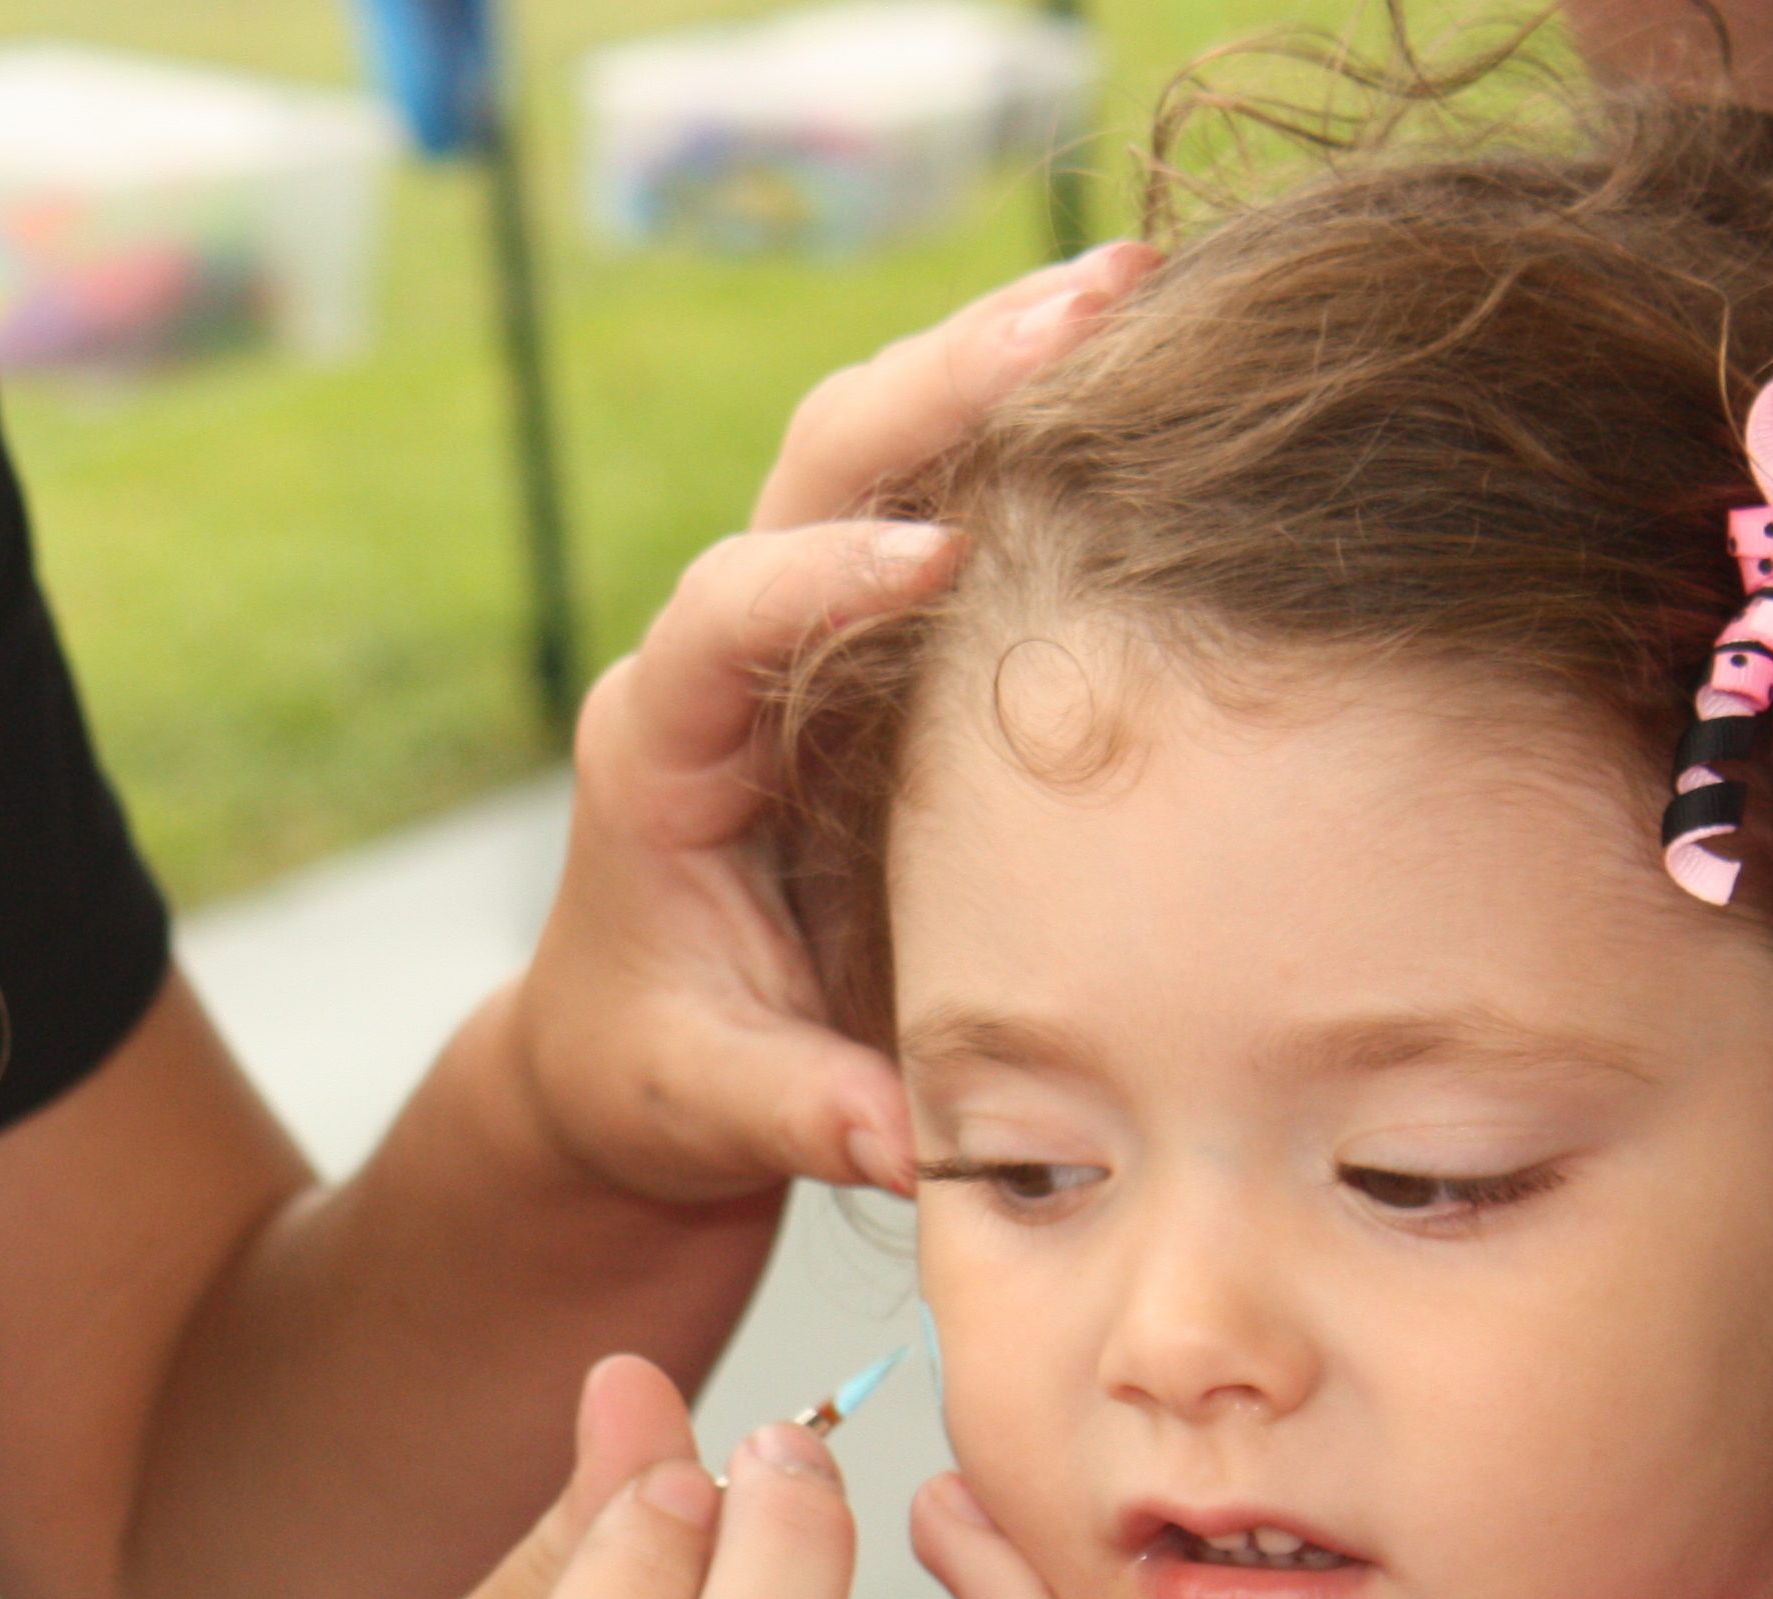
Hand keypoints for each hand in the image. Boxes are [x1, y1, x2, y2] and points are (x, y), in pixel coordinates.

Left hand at [506, 240, 1155, 1206]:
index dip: (815, 574)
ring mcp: (801, 624)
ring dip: (997, 359)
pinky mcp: (873, 634)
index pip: (720, 617)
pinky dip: (1030, 422)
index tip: (924, 555)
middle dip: (941, 379)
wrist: (625, 1057)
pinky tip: (1148, 365)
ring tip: (1137, 280)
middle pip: (813, 463)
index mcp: (659, 745)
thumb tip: (917, 1143)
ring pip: (881, 443)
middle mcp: (721, 655)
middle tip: (1086, 304)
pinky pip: (947, 490)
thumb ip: (799, 1111)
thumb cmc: (648, 1074)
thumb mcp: (706, 1102)